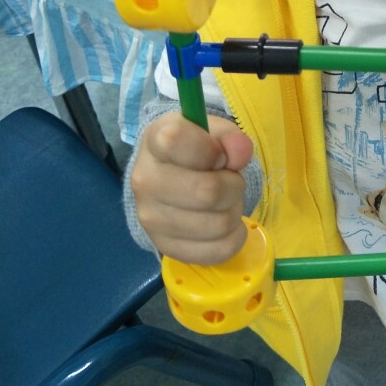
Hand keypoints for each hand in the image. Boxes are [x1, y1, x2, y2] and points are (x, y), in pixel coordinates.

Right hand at [131, 112, 253, 264]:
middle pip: (207, 192)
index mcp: (155, 141)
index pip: (176, 142)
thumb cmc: (196, 148)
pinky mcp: (164, 246)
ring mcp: (150, 218)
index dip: (211, 150)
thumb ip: (231, 138)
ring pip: (216, 225)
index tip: (219, 156)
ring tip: (225, 202)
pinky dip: (233, 240)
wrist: (167, 174)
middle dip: (234, 186)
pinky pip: (214, 252)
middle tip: (231, 181)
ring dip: (234, 212)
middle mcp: (145, 180)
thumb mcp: (214, 132)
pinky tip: (226, 226)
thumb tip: (240, 155)